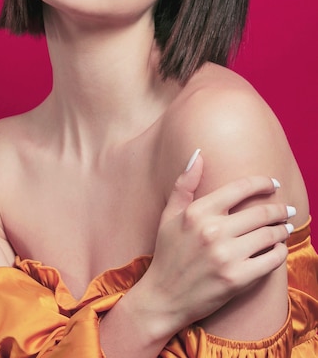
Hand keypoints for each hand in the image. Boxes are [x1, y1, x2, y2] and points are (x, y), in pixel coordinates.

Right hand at [130, 149, 292, 338]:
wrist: (164, 297)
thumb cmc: (167, 254)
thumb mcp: (169, 216)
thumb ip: (184, 184)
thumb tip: (197, 154)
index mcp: (196, 212)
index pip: (239, 188)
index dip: (261, 183)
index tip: (273, 184)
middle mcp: (212, 231)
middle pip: (261, 212)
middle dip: (279, 209)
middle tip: (286, 211)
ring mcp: (226, 256)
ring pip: (270, 235)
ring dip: (282, 231)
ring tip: (283, 230)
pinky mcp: (238, 279)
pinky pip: (272, 259)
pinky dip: (279, 252)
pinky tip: (277, 250)